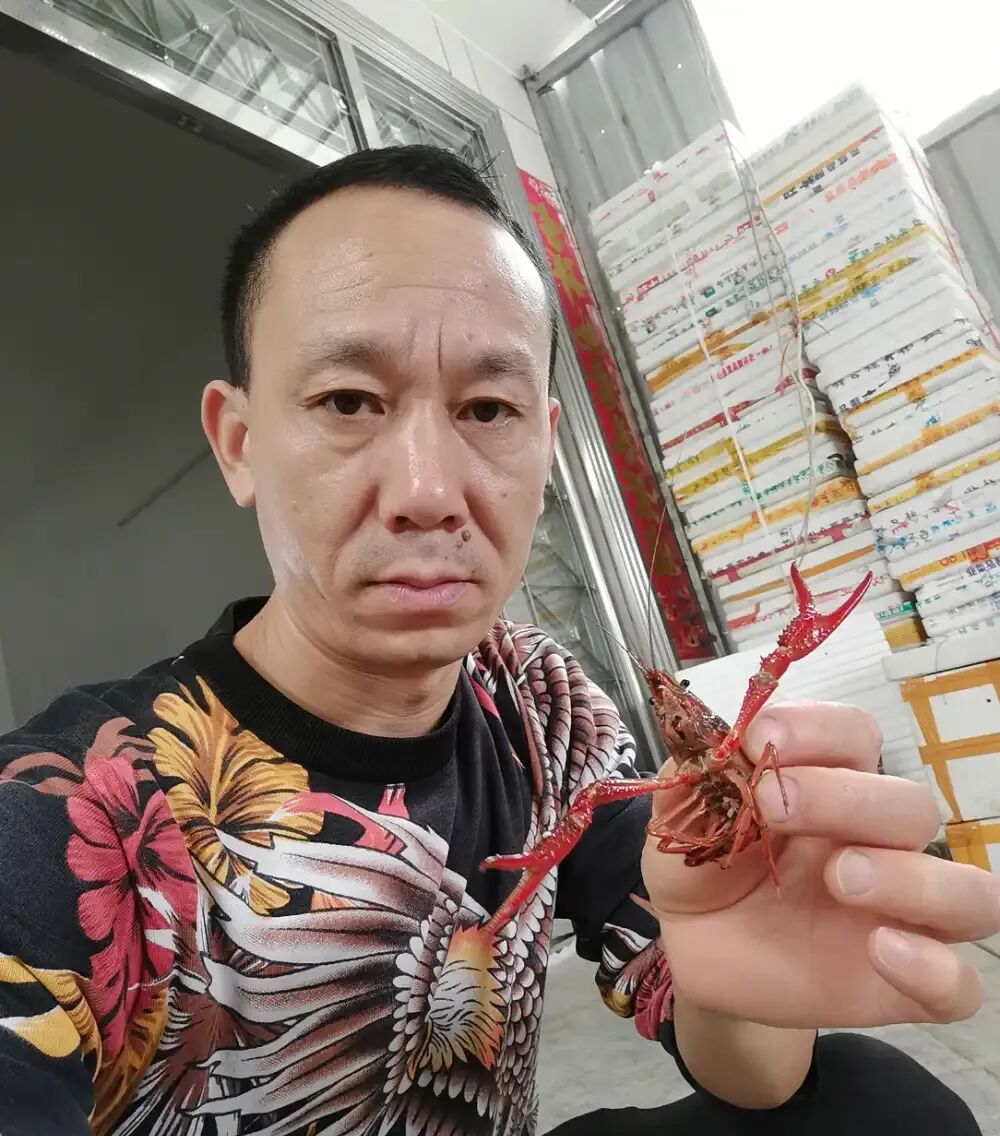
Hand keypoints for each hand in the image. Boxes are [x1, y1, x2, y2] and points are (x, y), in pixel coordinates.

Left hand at [640, 702, 999, 1029]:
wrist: (692, 945)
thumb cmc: (703, 863)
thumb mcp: (683, 813)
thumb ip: (703, 776)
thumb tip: (725, 745)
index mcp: (829, 784)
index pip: (857, 737)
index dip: (817, 730)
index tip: (759, 739)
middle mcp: (875, 840)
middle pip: (910, 805)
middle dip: (846, 798)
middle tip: (775, 808)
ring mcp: (896, 913)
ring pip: (970, 892)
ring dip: (911, 878)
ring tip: (841, 878)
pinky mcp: (899, 982)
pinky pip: (959, 985)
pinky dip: (936, 970)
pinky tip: (880, 952)